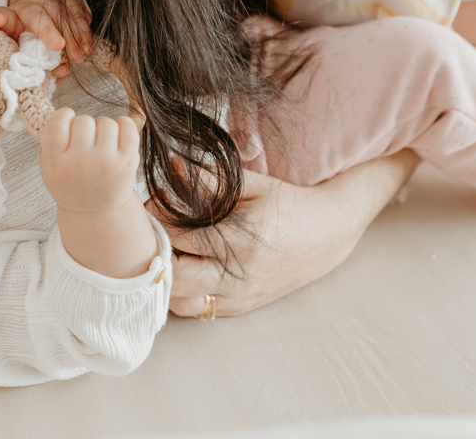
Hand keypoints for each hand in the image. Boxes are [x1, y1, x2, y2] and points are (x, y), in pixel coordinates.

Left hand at [0, 0, 91, 79]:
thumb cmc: (23, 16)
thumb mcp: (8, 19)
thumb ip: (3, 22)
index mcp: (30, 9)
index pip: (39, 19)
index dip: (48, 32)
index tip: (57, 45)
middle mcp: (49, 2)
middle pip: (62, 19)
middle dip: (71, 38)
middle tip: (75, 56)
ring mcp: (66, 0)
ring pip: (77, 17)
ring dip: (82, 36)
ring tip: (84, 53)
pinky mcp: (78, 1)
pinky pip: (85, 15)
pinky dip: (87, 31)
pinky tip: (88, 45)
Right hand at [40, 108, 140, 215]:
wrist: (96, 212)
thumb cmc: (71, 184)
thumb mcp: (49, 167)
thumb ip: (51, 140)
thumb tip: (64, 112)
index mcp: (55, 163)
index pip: (58, 121)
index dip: (64, 117)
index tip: (68, 124)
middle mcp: (79, 163)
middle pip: (83, 120)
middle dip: (84, 128)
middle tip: (85, 144)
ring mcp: (105, 162)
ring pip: (105, 122)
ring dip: (103, 129)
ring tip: (100, 146)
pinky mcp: (127, 162)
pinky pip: (127, 126)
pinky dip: (124, 125)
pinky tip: (117, 135)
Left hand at [158, 152, 417, 316]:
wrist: (329, 233)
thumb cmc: (289, 204)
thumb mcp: (252, 185)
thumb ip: (209, 179)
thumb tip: (169, 166)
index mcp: (242, 240)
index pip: (181, 239)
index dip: (157, 224)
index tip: (146, 210)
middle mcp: (239, 274)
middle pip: (176, 278)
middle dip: (155, 256)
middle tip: (148, 236)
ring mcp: (240, 295)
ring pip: (182, 301)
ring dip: (165, 280)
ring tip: (161, 254)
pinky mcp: (242, 306)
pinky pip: (197, 309)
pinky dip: (180, 294)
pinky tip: (179, 272)